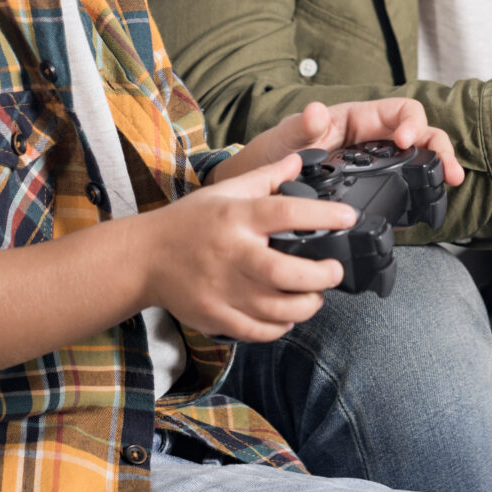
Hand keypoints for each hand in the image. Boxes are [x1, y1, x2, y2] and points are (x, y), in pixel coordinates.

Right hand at [141, 153, 355, 341]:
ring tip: (315, 294)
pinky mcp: (215, 316)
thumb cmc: (187, 223)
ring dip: (305, 305)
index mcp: (235, 217)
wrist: (143, 258)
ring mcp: (221, 289)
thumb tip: (298, 160)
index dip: (323, 216)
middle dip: (320, 275)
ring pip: (275, 308)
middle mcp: (231, 253)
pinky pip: (257, 330)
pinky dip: (280, 326)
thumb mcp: (224, 192)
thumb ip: (265, 177)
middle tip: (334, 270)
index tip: (347, 218)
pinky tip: (287, 315)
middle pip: (284, 272)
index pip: (286, 213)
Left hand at [215, 98, 465, 187]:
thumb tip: (317, 111)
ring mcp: (374, 165)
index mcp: (357, 119)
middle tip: (448, 170)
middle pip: (419, 135)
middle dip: (439, 148)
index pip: (399, 110)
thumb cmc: (273, 153)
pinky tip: (425, 206)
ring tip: (448, 184)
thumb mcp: (285, 138)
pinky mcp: (371, 188)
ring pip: (416, 160)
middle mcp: (371, 139)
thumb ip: (302, 126)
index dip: (411, 122)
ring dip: (436, 168)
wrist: (259, 186)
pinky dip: (418, 191)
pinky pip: (401, 185)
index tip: (405, 141)